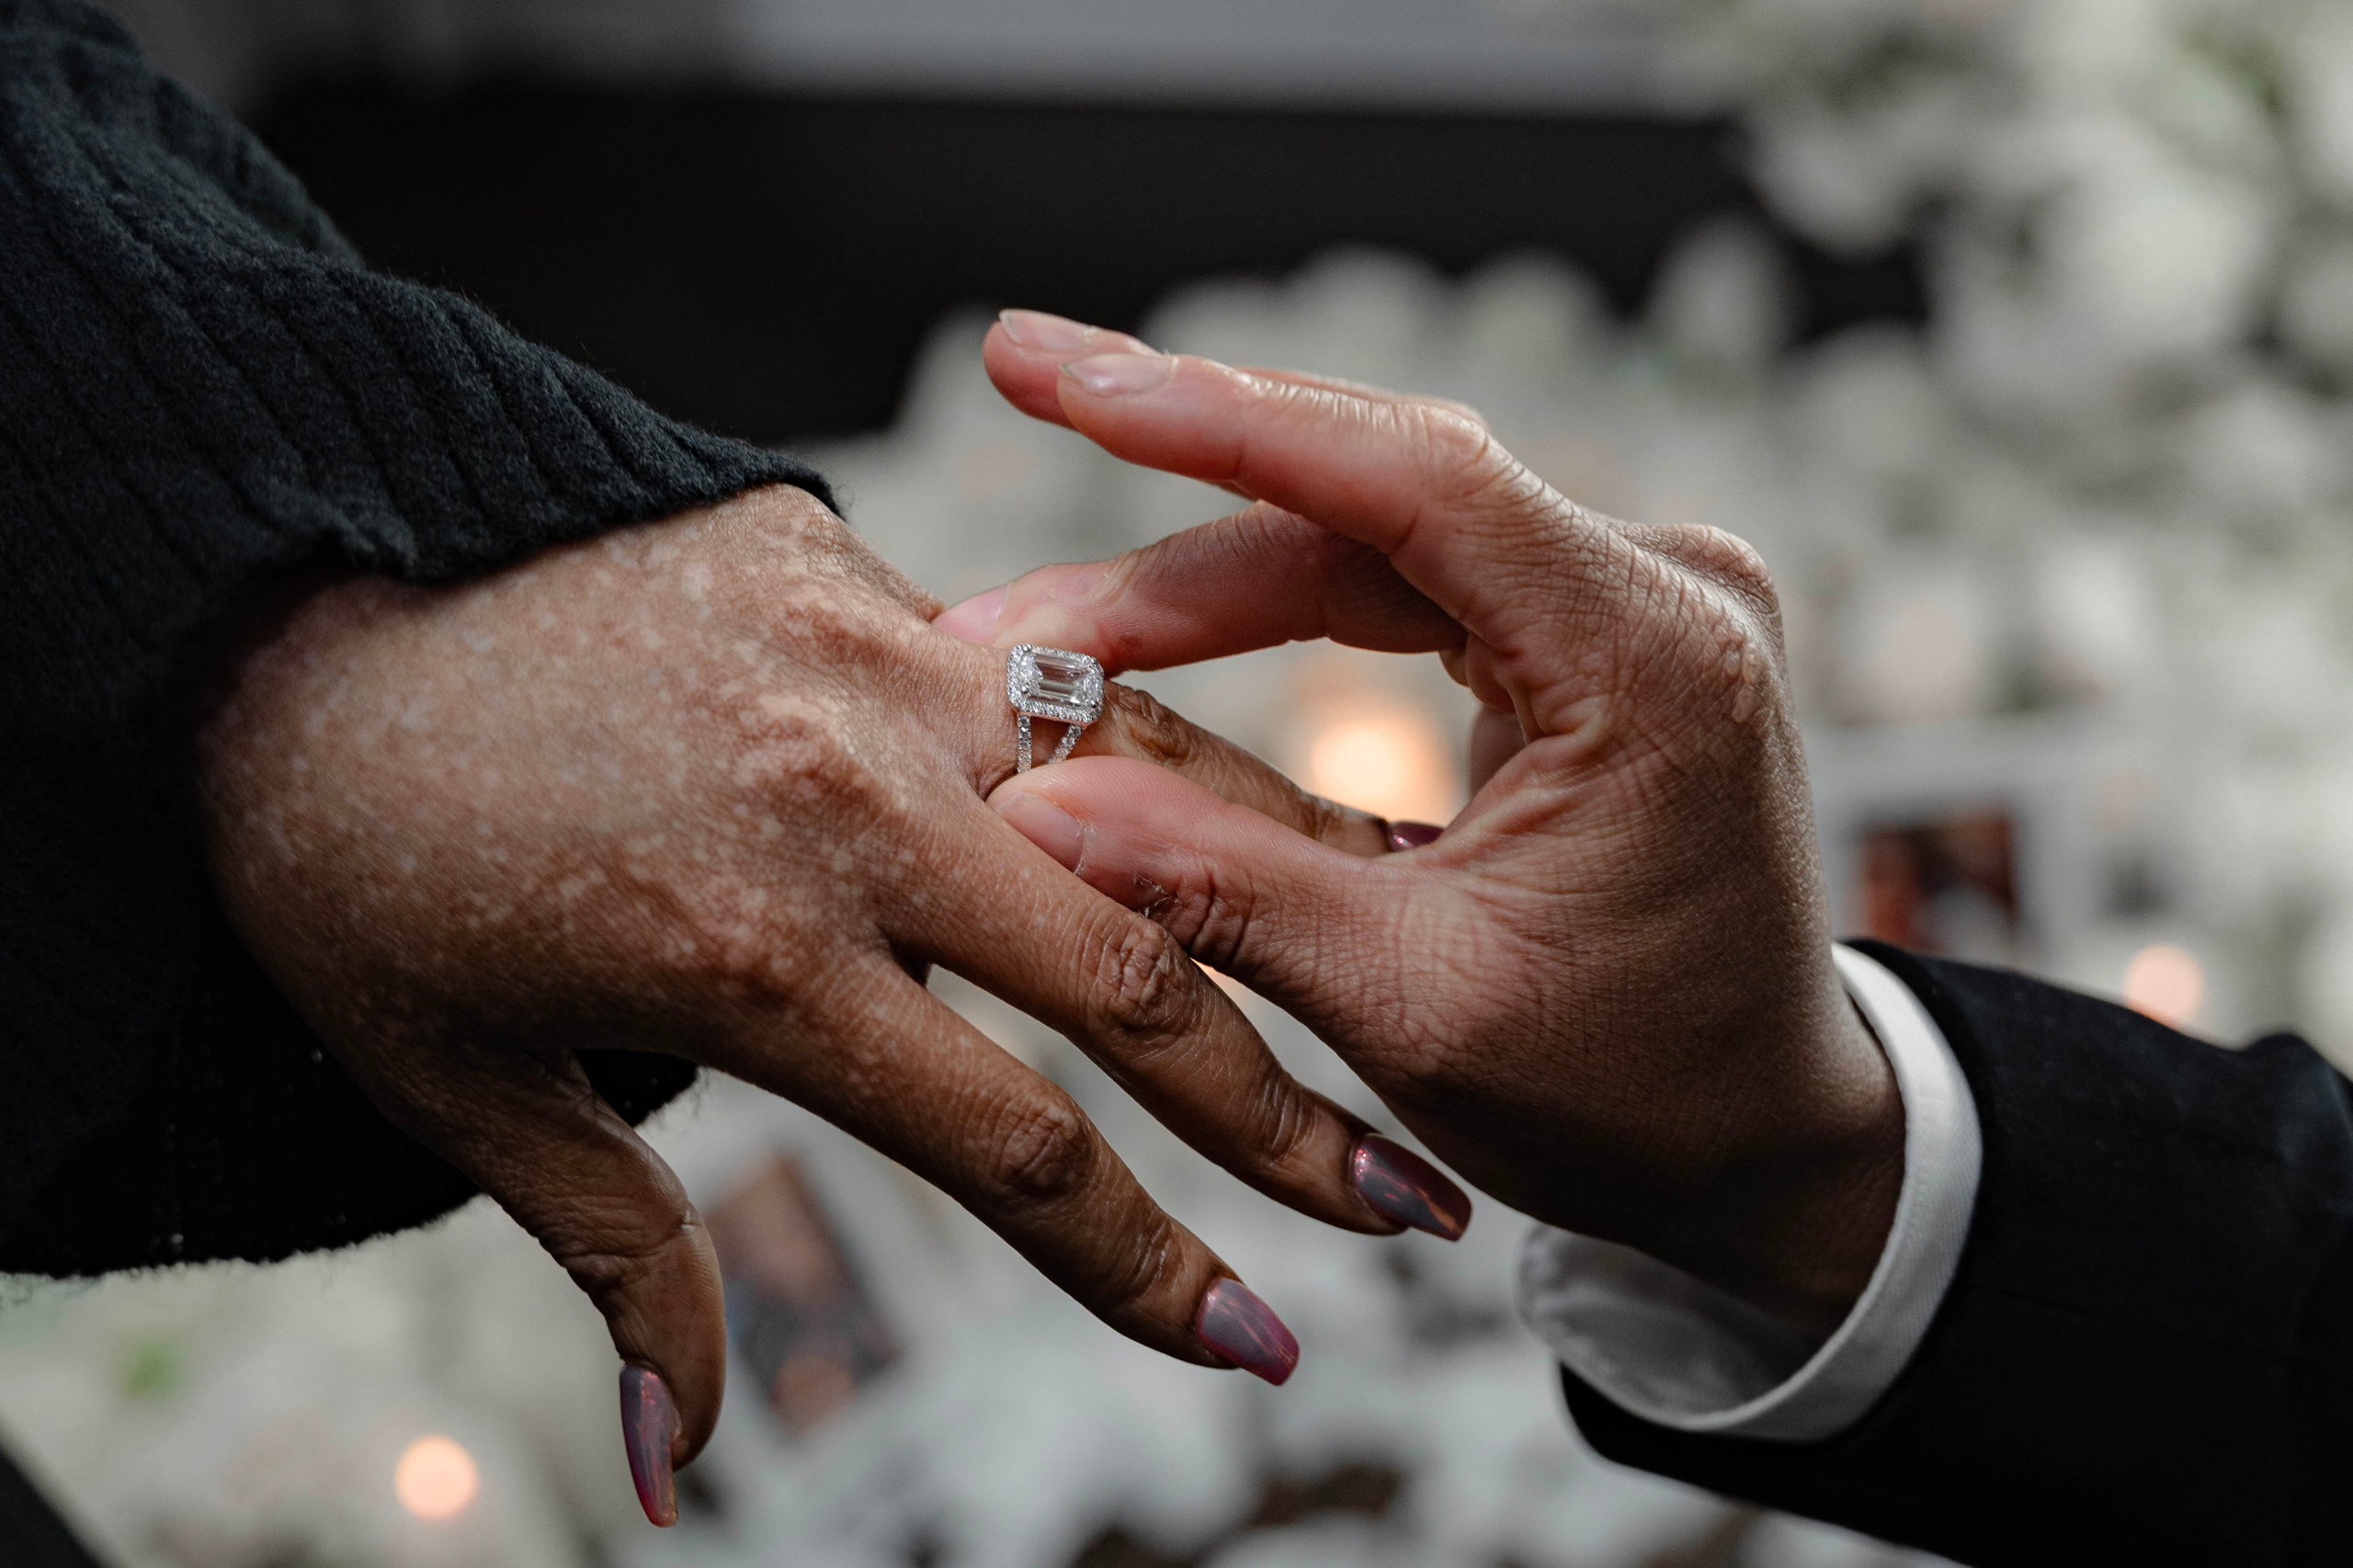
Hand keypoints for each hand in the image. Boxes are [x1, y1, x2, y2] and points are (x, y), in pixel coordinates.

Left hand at [193, 485, 1470, 1520]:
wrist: (278, 598)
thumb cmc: (357, 863)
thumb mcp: (464, 1091)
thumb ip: (623, 1262)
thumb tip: (686, 1473)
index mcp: (753, 958)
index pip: (1018, 1146)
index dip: (1152, 1268)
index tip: (1260, 1349)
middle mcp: (851, 807)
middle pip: (1138, 980)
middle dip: (1290, 1110)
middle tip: (1412, 1201)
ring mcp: (874, 665)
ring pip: (1141, 800)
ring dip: (1272, 907)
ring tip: (1389, 981)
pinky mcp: (862, 569)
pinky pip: (1049, 672)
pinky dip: (1154, 753)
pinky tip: (1238, 811)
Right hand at [962, 313, 1904, 1333]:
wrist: (1765, 1137)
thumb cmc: (1636, 1097)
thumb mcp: (1417, 1010)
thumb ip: (1224, 893)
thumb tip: (1030, 807)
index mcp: (1655, 668)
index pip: (1420, 481)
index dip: (1225, 419)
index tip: (1068, 378)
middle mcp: (1662, 596)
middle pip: (1378, 492)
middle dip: (1178, 475)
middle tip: (1018, 408)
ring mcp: (1631, 601)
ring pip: (1374, 529)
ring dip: (1202, 570)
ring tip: (1037, 621)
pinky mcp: (1589, 630)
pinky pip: (1404, 576)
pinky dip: (1271, 600)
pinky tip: (1152, 619)